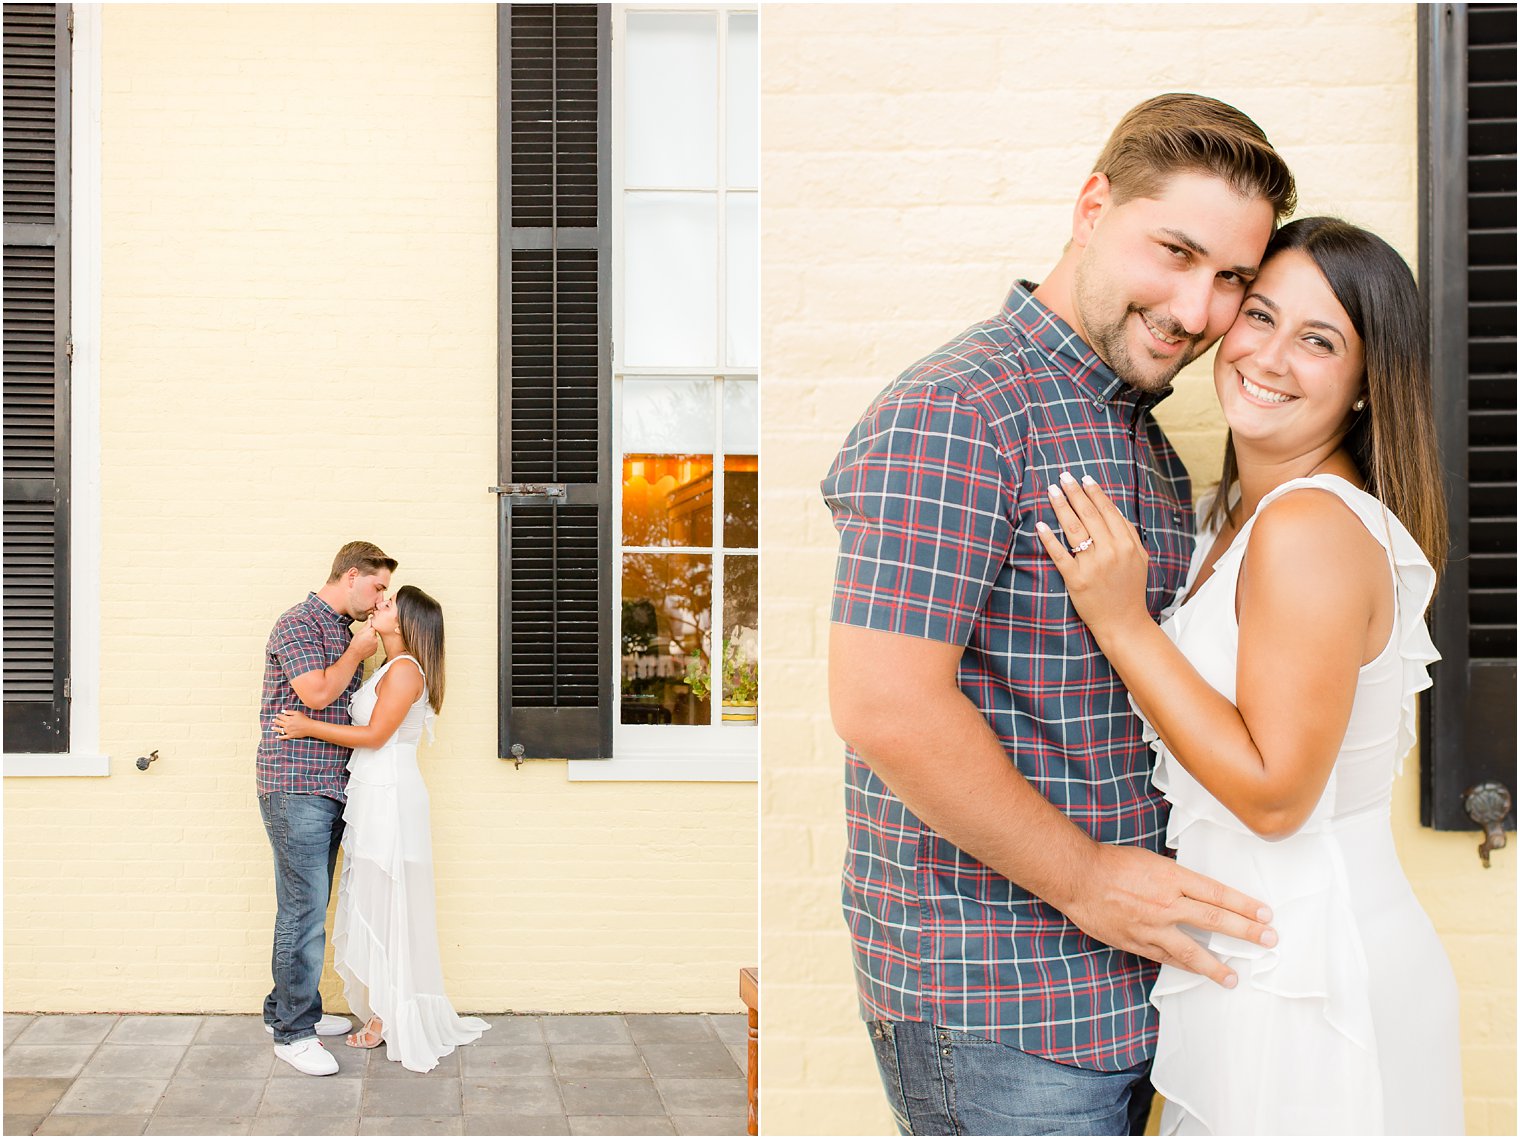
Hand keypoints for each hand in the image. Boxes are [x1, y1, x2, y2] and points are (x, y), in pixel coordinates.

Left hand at [272, 709, 313, 739]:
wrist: (309, 727)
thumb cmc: (304, 719)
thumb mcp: (297, 713)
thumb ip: (289, 712)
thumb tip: (282, 711)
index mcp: (288, 719)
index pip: (281, 717)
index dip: (278, 716)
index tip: (276, 715)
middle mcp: (287, 725)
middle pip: (280, 723)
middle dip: (276, 721)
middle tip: (273, 720)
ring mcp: (288, 731)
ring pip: (280, 730)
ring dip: (275, 729)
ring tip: (272, 728)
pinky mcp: (291, 736)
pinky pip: (284, 737)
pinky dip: (280, 737)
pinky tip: (276, 737)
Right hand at [350, 619, 378, 659]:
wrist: (355, 654)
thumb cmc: (355, 643)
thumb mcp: (359, 632)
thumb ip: (366, 625)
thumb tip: (370, 619)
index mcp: (371, 633)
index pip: (372, 627)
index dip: (368, 629)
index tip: (365, 632)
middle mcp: (375, 638)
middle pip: (374, 633)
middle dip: (370, 634)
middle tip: (363, 638)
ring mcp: (376, 644)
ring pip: (374, 639)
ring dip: (371, 640)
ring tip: (364, 643)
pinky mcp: (376, 649)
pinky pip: (374, 645)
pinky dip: (371, 645)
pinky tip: (366, 646)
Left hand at [1034, 472, 1150, 635]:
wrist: (1124, 623)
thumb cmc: (1130, 590)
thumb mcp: (1139, 559)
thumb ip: (1129, 534)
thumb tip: (1113, 509)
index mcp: (1127, 544)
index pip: (1108, 511)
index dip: (1095, 492)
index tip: (1084, 478)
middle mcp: (1111, 552)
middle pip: (1089, 515)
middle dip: (1075, 493)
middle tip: (1063, 477)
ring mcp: (1093, 565)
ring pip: (1074, 529)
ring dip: (1062, 507)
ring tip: (1052, 491)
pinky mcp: (1076, 579)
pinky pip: (1060, 554)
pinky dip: (1049, 538)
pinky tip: (1040, 525)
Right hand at [1055, 843, 1276, 987]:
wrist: (1078, 877)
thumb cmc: (1112, 863)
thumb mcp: (1151, 861)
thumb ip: (1176, 878)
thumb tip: (1199, 892)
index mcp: (1172, 877)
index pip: (1217, 893)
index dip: (1244, 905)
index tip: (1264, 914)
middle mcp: (1166, 903)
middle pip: (1215, 919)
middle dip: (1246, 931)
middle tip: (1268, 940)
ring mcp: (1152, 926)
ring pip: (1192, 949)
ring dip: (1217, 965)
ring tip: (1234, 977)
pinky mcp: (1137, 942)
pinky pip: (1166, 957)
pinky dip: (1185, 965)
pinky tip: (1198, 972)